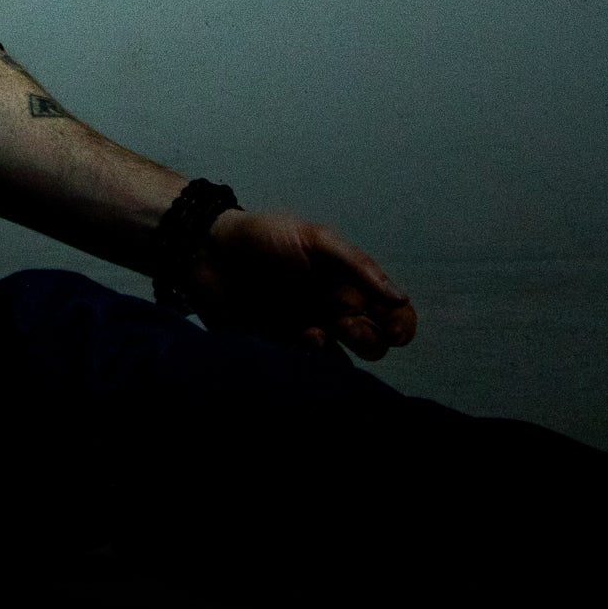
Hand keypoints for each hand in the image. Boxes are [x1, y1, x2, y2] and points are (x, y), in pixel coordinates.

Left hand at [187, 210, 416, 361]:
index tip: (394, 331)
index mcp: (347, 286)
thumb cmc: (263, 237)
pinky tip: (294, 340)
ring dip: (337, 357)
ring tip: (310, 332)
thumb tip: (399, 298)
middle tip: (342, 323)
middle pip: (373, 344)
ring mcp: (306, 335)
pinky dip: (308, 364)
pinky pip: (305, 371)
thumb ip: (357, 266)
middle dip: (367, 339)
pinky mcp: (277, 352)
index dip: (401, 327)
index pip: (392, 315)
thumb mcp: (315, 240)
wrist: (206, 252)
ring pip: (342, 365)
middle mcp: (333, 314)